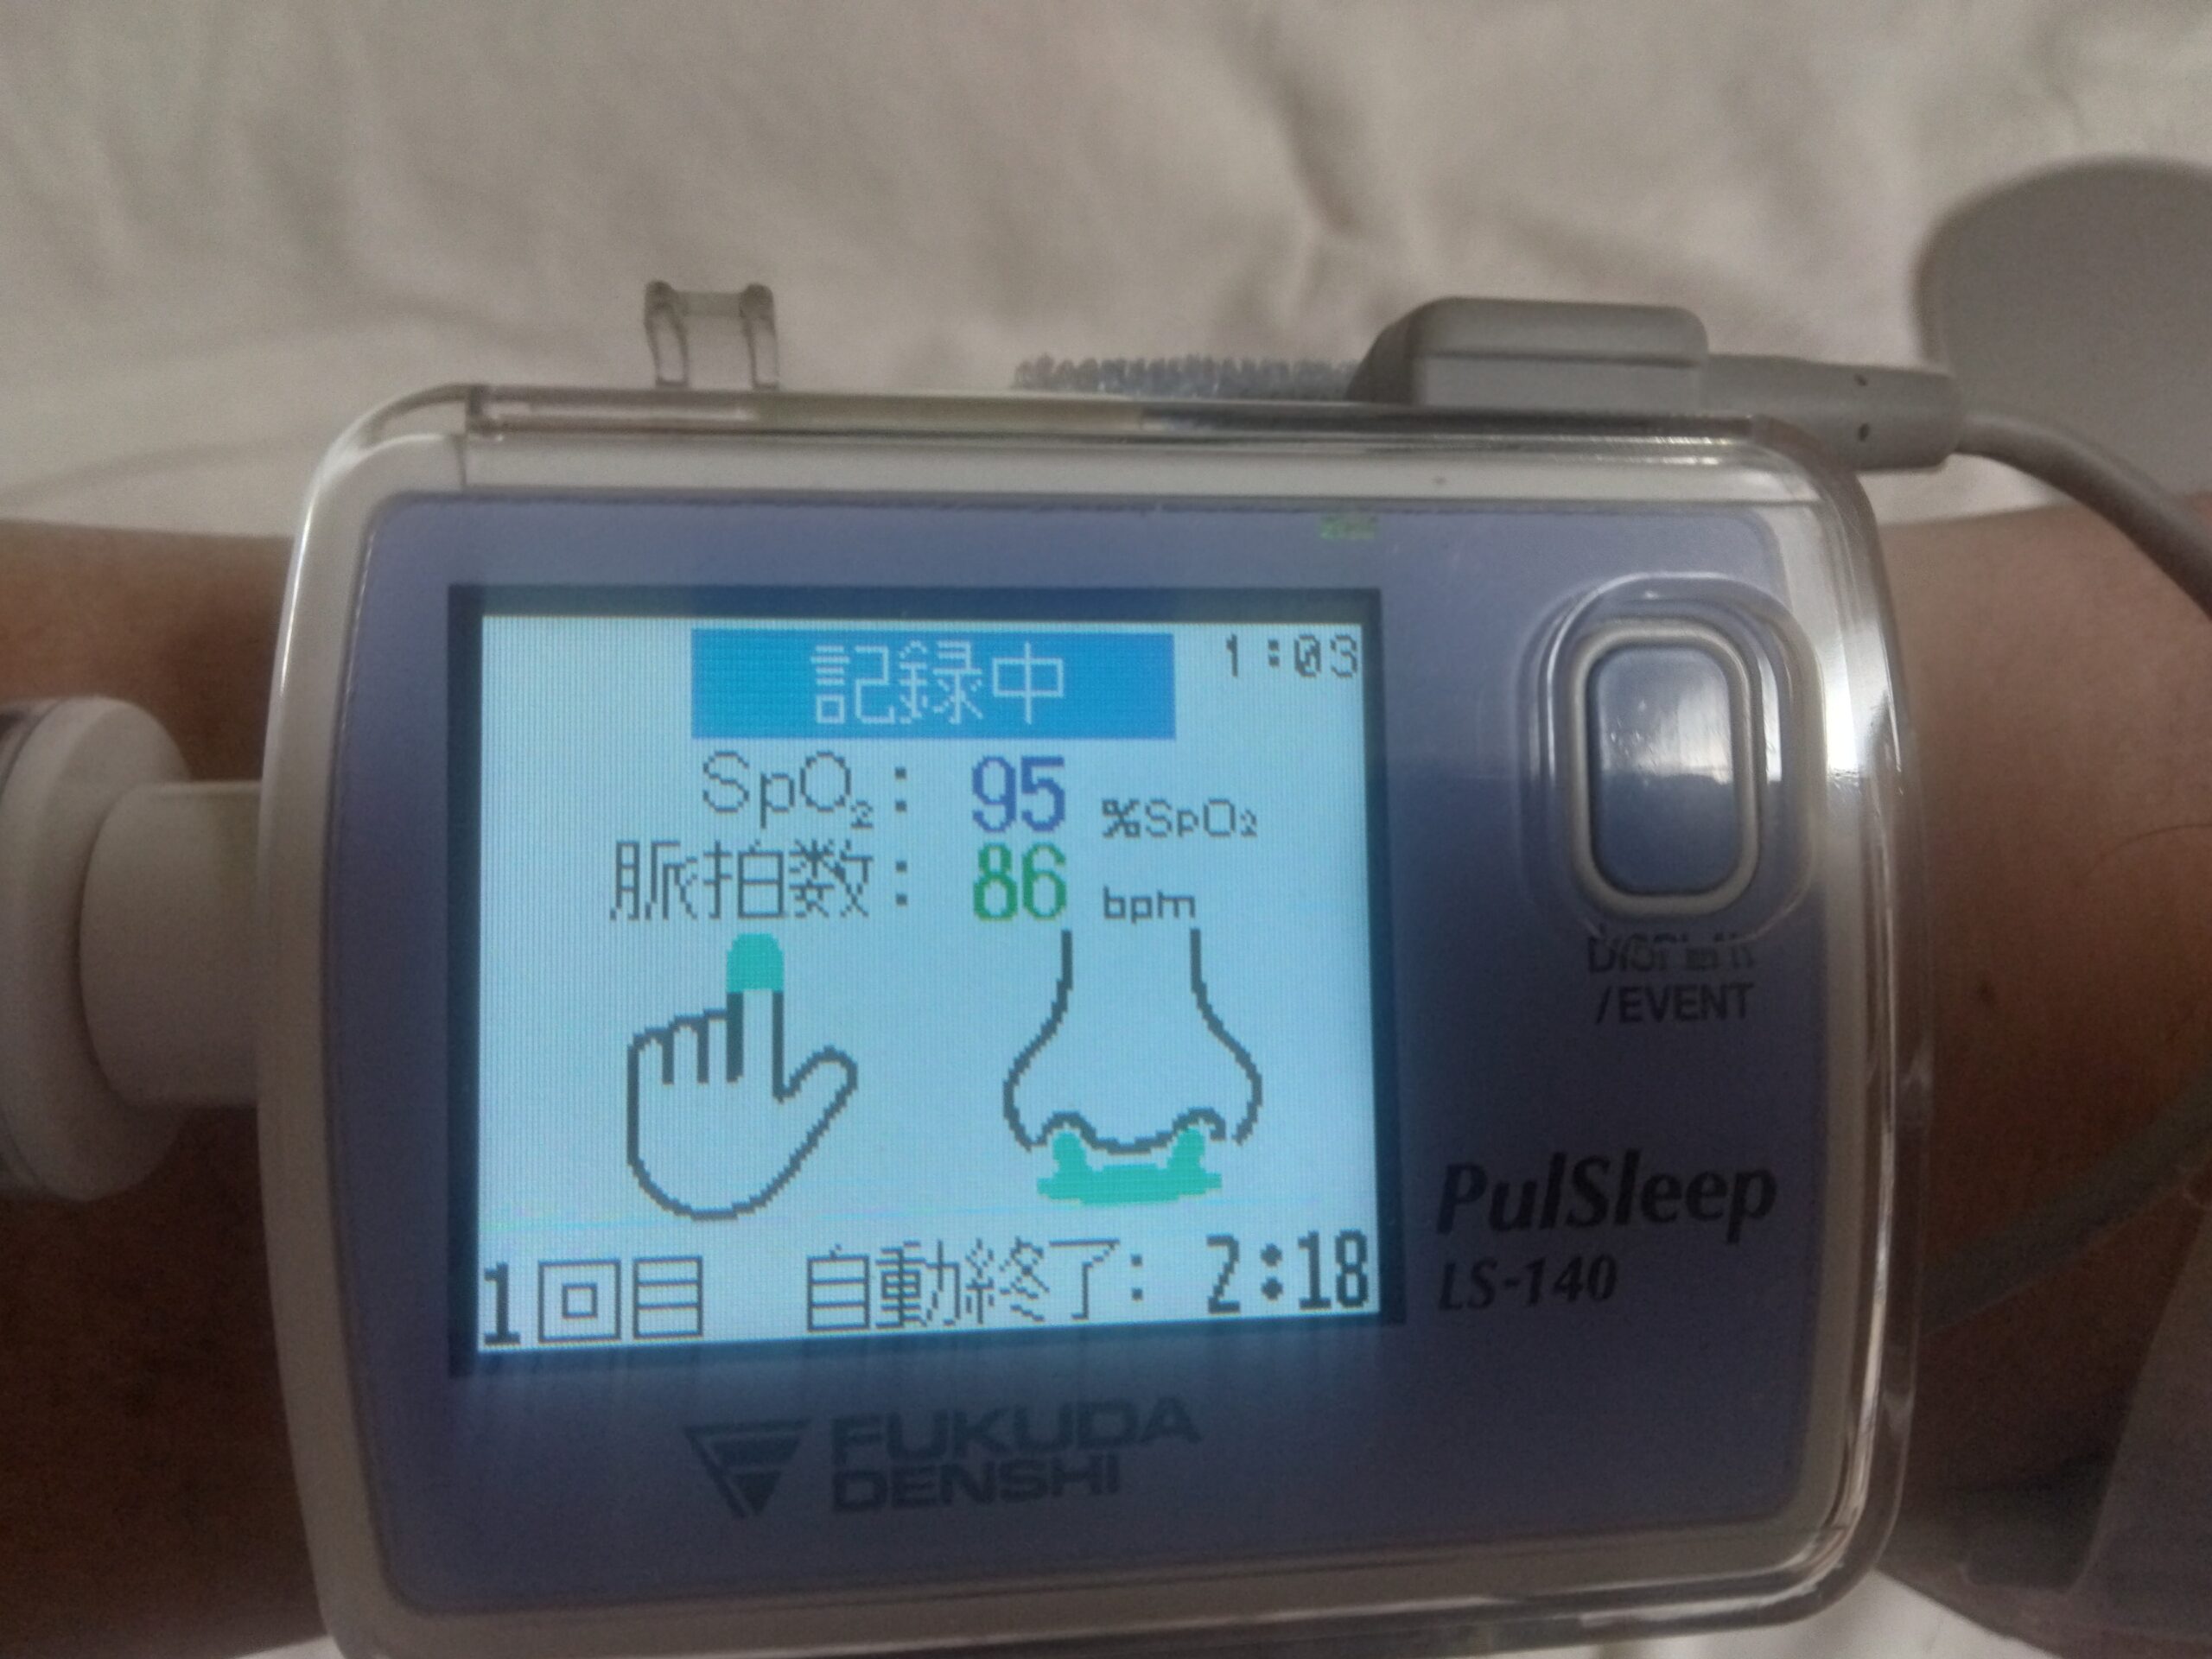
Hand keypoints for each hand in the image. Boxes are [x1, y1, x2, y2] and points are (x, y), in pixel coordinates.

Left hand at [625, 934, 858, 1217]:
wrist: (695, 1205)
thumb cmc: (751, 1164)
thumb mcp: (794, 1136)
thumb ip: (819, 1095)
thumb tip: (839, 1065)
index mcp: (756, 1096)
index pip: (758, 1023)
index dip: (758, 992)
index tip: (759, 961)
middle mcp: (717, 1096)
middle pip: (717, 1027)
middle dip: (721, 1037)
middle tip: (723, 1058)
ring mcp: (677, 1100)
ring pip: (684, 1035)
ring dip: (692, 1044)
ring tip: (698, 1070)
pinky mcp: (645, 1104)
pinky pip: (651, 1050)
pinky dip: (660, 1054)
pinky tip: (671, 1076)